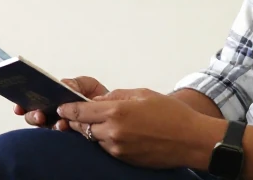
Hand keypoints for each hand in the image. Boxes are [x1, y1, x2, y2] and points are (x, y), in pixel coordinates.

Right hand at [16, 76, 109, 131]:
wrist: (117, 110)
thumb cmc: (99, 97)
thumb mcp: (86, 85)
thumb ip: (75, 84)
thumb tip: (64, 85)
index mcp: (53, 100)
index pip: (32, 102)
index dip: (22, 104)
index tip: (18, 105)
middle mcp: (54, 115)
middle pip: (36, 117)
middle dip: (34, 116)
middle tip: (39, 115)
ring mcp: (62, 126)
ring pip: (49, 127)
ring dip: (50, 125)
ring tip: (58, 122)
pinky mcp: (74, 135)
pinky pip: (64, 135)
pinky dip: (63, 130)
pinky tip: (65, 126)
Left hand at [58, 88, 224, 169]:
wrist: (191, 140)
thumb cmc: (172, 115)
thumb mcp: (143, 94)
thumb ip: (118, 95)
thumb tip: (100, 99)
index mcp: (117, 111)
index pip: (80, 112)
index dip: (68, 109)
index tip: (61, 107)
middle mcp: (113, 132)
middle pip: (82, 128)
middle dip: (78, 121)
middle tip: (77, 114)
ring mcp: (118, 148)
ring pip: (94, 139)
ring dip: (94, 131)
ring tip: (106, 123)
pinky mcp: (124, 159)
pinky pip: (107, 148)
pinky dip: (106, 141)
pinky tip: (118, 134)